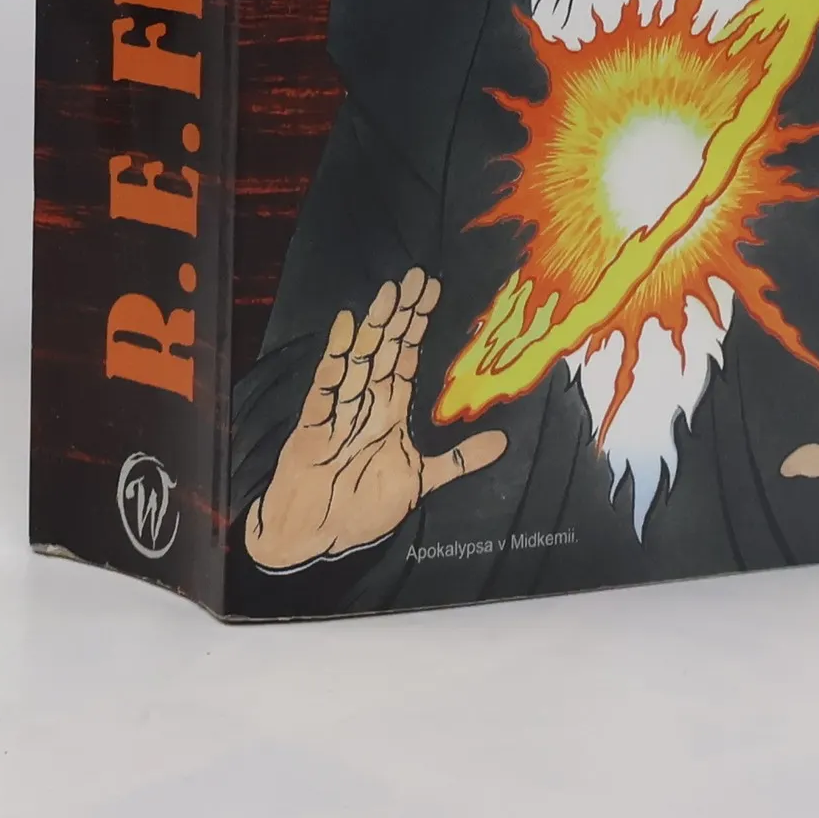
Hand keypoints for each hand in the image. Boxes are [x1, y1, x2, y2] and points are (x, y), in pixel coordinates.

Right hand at [246, 267, 506, 572]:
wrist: (316, 539)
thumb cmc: (361, 508)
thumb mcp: (420, 481)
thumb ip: (458, 460)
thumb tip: (504, 442)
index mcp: (389, 410)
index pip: (406, 357)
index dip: (418, 325)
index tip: (432, 291)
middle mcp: (366, 402)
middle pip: (386, 349)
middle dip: (400, 314)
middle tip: (415, 277)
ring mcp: (339, 410)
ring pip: (360, 360)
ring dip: (374, 327)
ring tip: (388, 293)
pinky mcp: (313, 425)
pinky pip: (326, 388)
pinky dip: (335, 359)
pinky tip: (345, 329)